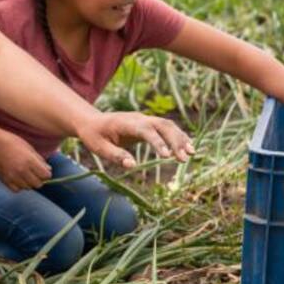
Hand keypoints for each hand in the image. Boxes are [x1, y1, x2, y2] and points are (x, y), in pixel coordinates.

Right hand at [0, 132, 50, 191]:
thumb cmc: (12, 142)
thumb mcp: (29, 148)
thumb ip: (39, 160)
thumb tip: (49, 169)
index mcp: (30, 161)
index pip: (46, 175)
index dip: (46, 173)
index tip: (42, 170)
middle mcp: (22, 171)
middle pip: (38, 184)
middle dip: (38, 179)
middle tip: (33, 172)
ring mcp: (13, 177)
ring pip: (28, 187)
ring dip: (28, 183)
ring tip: (23, 173)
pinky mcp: (5, 180)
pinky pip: (17, 190)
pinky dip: (18, 186)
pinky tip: (16, 177)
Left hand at [75, 112, 194, 166]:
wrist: (92, 121)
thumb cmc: (94, 135)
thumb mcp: (98, 148)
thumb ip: (115, 155)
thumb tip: (133, 165)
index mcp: (125, 123)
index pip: (145, 130)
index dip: (157, 142)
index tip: (167, 156)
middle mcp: (139, 118)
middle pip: (162, 125)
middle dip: (175, 141)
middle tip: (185, 158)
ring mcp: (145, 119)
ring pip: (168, 125)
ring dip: (180, 138)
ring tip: (191, 154)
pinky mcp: (148, 124)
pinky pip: (166, 128)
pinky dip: (178, 136)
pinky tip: (187, 148)